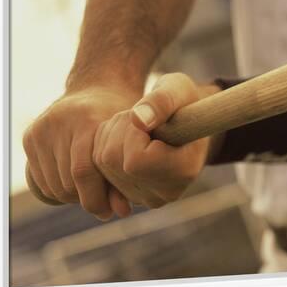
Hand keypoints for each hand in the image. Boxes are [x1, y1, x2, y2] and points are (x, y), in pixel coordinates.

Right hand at [23, 86, 140, 219]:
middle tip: (102, 200)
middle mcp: (59, 121)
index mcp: (86, 120)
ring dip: (72, 196)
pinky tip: (74, 182)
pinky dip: (58, 188)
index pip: (83, 172)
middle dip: (86, 198)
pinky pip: (41, 181)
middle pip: (67, 183)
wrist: (100, 88)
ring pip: (52, 186)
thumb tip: (121, 213)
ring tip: (90, 190)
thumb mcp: (129, 144)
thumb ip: (124, 176)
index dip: (96, 199)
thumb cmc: (121, 122)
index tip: (110, 212)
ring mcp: (41, 128)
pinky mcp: (30, 136)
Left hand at [92, 73, 209, 208]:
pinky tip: (127, 137)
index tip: (151, 119)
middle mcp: (166, 193)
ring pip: (103, 163)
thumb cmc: (184, 102)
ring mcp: (145, 197)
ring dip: (111, 134)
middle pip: (114, 161)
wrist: (187, 122)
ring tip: (137, 126)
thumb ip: (162, 101)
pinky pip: (98, 168)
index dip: (134, 132)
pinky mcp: (129, 195)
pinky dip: (105, 144)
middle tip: (143, 118)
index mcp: (185, 171)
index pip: (136, 160)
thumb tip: (138, 120)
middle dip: (120, 130)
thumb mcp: (178, 89)